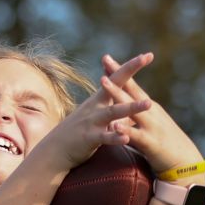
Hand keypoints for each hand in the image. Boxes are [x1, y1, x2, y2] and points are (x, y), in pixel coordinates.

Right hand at [35, 53, 153, 172]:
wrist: (55, 149)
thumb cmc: (80, 131)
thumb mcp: (97, 115)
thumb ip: (114, 107)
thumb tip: (131, 102)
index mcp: (100, 99)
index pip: (117, 78)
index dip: (131, 66)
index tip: (148, 55)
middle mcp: (96, 105)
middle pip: (115, 85)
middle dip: (130, 70)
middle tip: (145, 57)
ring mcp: (92, 121)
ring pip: (113, 112)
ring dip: (131, 107)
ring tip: (149, 103)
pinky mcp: (89, 138)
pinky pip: (104, 137)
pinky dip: (115, 137)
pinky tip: (126, 138)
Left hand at [101, 53, 203, 175]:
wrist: (185, 163)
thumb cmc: (164, 144)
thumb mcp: (149, 126)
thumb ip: (134, 117)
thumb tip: (120, 111)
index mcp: (148, 107)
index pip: (132, 86)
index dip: (120, 72)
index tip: (106, 58)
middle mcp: (150, 112)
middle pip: (131, 90)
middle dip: (118, 74)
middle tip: (105, 58)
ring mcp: (151, 125)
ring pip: (131, 107)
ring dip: (117, 94)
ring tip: (103, 82)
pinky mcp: (151, 142)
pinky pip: (135, 135)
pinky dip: (125, 130)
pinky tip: (114, 125)